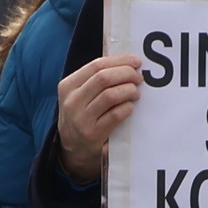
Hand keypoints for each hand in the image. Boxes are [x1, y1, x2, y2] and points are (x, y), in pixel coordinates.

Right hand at [58, 48, 144, 164]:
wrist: (73, 147)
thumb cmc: (82, 114)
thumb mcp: (79, 94)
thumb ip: (95, 77)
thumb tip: (124, 60)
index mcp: (68, 86)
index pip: (96, 65)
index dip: (119, 61)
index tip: (135, 62)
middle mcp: (72, 101)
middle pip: (104, 78)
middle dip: (126, 74)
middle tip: (138, 78)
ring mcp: (81, 119)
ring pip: (110, 95)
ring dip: (129, 90)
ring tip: (135, 92)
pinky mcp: (93, 134)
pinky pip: (116, 114)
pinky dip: (127, 107)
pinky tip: (130, 107)